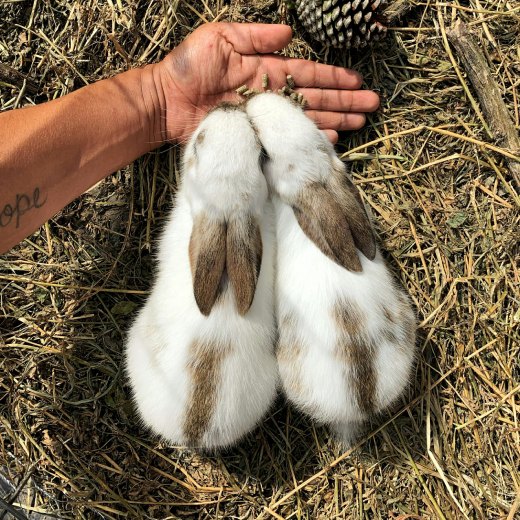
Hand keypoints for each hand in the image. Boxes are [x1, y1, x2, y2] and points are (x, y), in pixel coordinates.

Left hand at [156, 23, 379, 143]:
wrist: (166, 100)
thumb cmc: (187, 67)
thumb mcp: (219, 38)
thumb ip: (254, 36)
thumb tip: (287, 33)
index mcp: (266, 70)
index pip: (308, 74)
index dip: (334, 78)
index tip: (358, 82)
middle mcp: (270, 95)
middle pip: (316, 98)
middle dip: (345, 101)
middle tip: (372, 105)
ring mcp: (264, 118)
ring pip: (307, 119)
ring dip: (335, 120)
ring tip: (361, 122)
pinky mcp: (254, 136)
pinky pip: (286, 139)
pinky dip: (308, 138)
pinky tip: (330, 139)